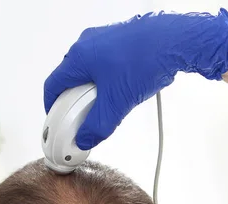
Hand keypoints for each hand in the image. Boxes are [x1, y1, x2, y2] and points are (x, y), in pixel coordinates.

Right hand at [44, 8, 227, 149]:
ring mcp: (104, 40)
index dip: (52, 108)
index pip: (53, 86)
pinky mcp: (120, 41)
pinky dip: (106, 82)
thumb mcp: (117, 103)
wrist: (175, 41)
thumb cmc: (145, 61)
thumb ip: (97, 126)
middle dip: (75, 102)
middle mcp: (87, 44)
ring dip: (92, 92)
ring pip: (89, 72)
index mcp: (78, 57)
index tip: (57, 122)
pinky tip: (122, 91)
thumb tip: (85, 139)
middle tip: (84, 119)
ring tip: (108, 106)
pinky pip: (105, 65)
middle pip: (70, 79)